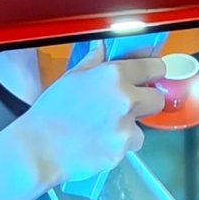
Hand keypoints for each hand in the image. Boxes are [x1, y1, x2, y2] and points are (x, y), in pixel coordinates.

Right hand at [0, 54, 165, 199]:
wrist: (40, 148)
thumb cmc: (50, 112)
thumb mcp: (71, 78)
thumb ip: (94, 62)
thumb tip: (103, 48)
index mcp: (113, 75)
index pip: (154, 68)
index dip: (154, 74)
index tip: (152, 77)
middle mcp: (125, 100)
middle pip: (158, 100)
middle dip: (146, 103)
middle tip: (128, 107)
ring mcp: (125, 127)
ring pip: (143, 128)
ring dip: (130, 129)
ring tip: (104, 129)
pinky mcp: (122, 151)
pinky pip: (129, 147)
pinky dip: (118, 146)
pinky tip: (98, 143)